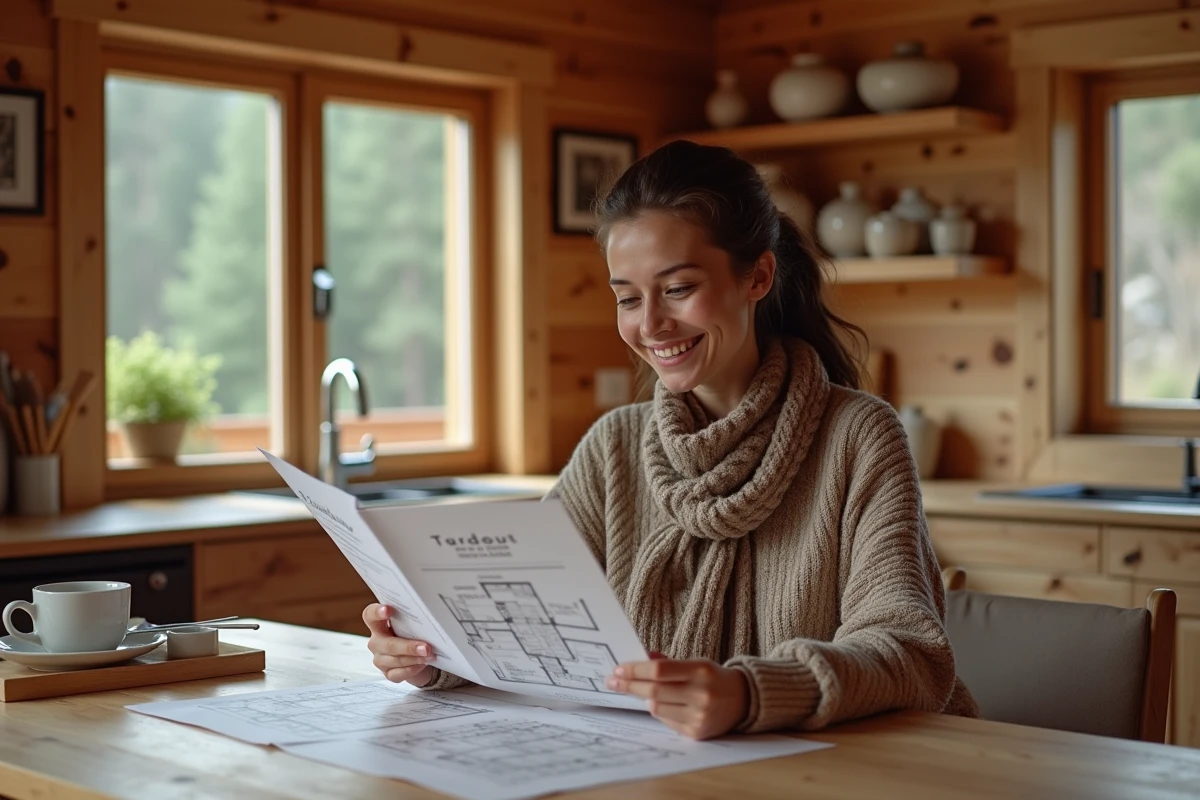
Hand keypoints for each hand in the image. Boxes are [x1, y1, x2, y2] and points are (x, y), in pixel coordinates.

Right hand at [363, 603, 435, 686]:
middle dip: (408, 647)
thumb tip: (428, 616)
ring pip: (395, 660)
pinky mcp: (388, 673)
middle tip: (426, 647)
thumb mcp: (413, 625)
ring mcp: (380, 659)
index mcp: (379, 625)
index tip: (388, 610)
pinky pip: (398, 674)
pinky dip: (412, 669)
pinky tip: (422, 665)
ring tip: (429, 655)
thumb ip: (413, 620)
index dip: (376, 612)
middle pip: (388, 644)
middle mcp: (377, 642)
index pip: (370, 615)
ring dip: (414, 658)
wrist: (422, 656)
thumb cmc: (415, 635)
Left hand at [605, 658, 749, 739]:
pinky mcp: (696, 733)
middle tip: (612, 681)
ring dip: (645, 698)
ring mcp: (699, 716)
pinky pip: (666, 721)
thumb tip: (641, 657)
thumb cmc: (712, 678)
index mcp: (700, 671)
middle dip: (629, 685)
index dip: (635, 670)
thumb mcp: (695, 663)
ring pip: (656, 707)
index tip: (618, 669)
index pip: (659, 670)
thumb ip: (668, 663)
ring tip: (645, 692)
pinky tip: (665, 704)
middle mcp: (701, 694)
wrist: (742, 701)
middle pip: (653, 690)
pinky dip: (659, 711)